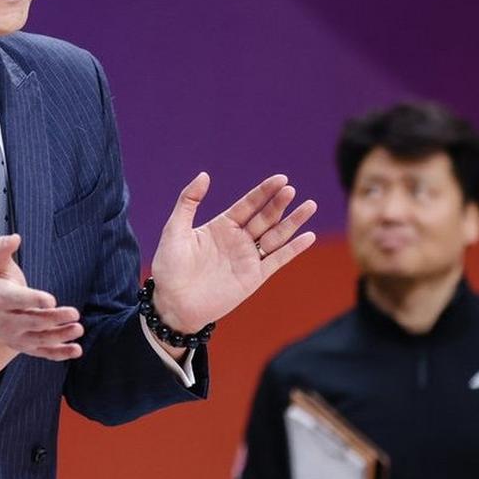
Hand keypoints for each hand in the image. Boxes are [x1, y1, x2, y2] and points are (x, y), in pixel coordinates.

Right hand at [0, 234, 82, 383]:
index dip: (33, 300)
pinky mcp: (28, 348)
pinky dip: (60, 354)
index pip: (17, 301)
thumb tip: (14, 237)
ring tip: (78, 328)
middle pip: (32, 321)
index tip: (50, 300)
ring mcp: (18, 337)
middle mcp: (8, 322)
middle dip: (53, 318)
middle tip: (74, 313)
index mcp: (1, 299)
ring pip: (40, 339)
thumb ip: (2, 249)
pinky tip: (76, 350)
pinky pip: (44, 353)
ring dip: (60, 336)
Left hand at [148, 172, 316, 332]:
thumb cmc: (169, 267)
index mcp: (221, 226)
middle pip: (265, 217)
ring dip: (292, 222)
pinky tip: (308, 236)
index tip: (280, 179)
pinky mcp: (254, 278)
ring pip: (276, 236)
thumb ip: (188, 201)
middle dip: (279, 203)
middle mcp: (238, 240)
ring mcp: (248, 258)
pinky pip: (277, 260)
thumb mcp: (175, 229)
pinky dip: (293, 249)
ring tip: (309, 206)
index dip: (264, 192)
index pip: (248, 204)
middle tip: (291, 189)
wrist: (172, 303)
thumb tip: (204, 175)